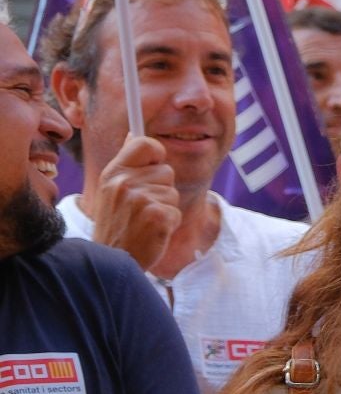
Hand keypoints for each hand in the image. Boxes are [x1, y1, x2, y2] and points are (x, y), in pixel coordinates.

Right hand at [91, 135, 180, 270]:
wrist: (112, 259)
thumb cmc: (116, 224)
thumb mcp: (111, 190)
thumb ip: (126, 163)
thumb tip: (134, 134)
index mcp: (113, 173)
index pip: (145, 143)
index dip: (156, 152)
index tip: (153, 165)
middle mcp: (124, 183)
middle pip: (166, 171)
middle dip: (161, 189)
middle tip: (142, 208)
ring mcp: (141, 199)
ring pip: (172, 192)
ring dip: (165, 207)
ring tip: (144, 221)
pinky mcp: (157, 216)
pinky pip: (176, 211)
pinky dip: (169, 223)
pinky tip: (152, 231)